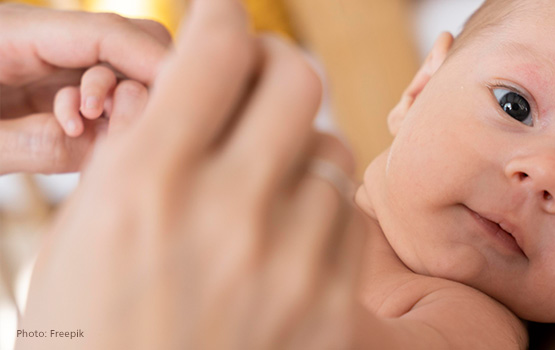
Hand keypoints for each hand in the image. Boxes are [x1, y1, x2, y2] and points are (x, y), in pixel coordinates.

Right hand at [18, 0, 363, 348]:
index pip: (219, 46)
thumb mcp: (78, 239)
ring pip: (329, 150)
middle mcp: (228, 209)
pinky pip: (348, 217)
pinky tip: (285, 239)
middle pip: (296, 77)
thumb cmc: (89, 339)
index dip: (222, 17)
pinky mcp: (332, 305)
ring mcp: (291, 260)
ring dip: (296, 153)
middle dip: (271, 69)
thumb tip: (171, 86)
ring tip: (260, 188)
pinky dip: (319, 213)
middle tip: (253, 86)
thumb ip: (133, 153)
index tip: (222, 21)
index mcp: (148, 182)